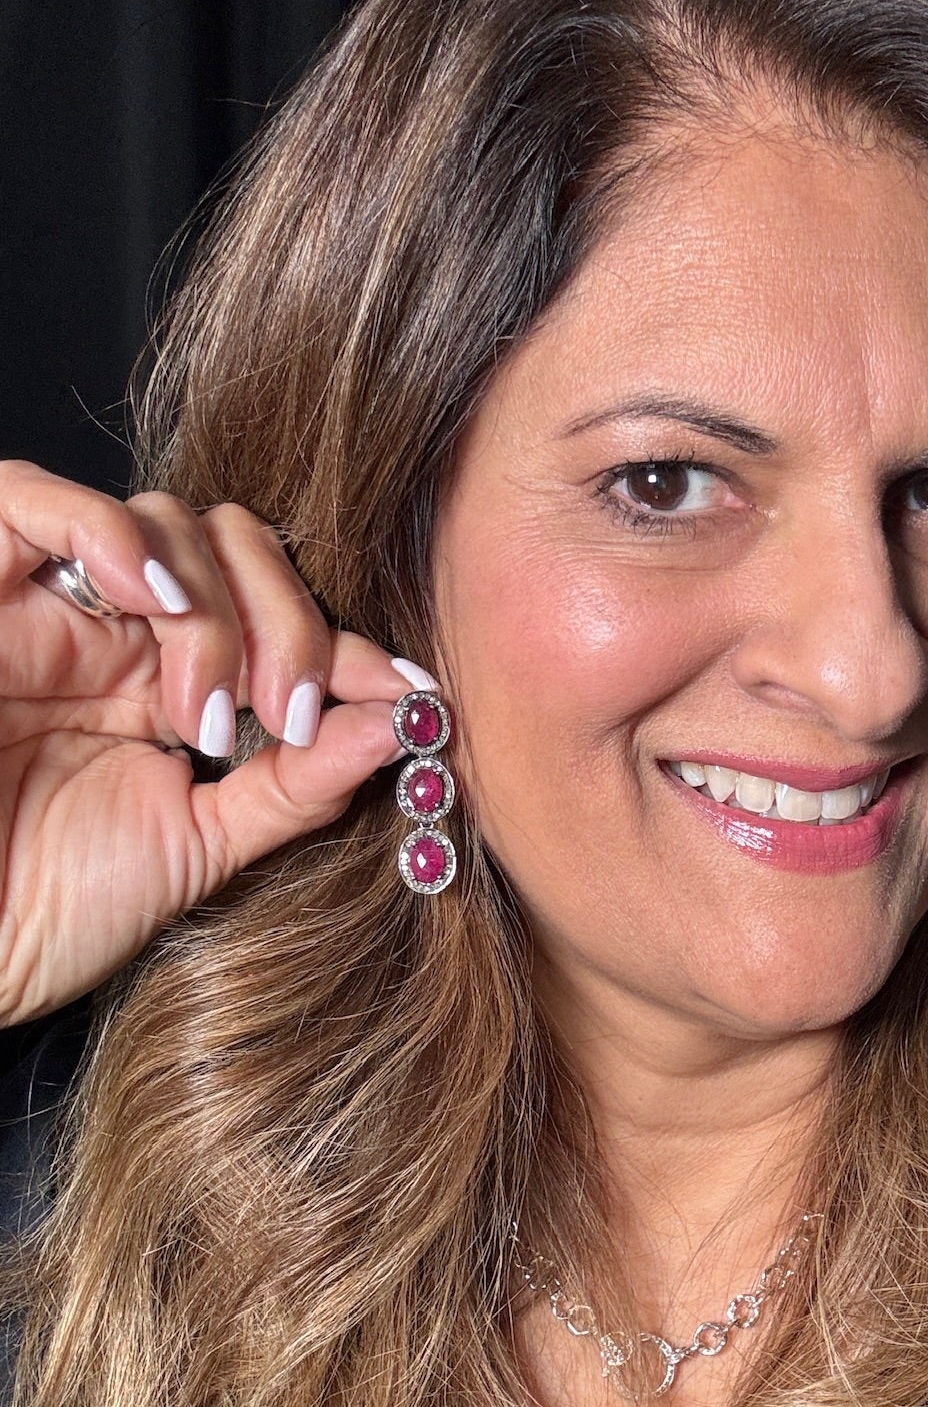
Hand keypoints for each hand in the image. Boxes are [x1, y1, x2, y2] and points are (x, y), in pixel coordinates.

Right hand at [0, 460, 427, 1025]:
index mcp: (171, 689)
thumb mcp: (198, 848)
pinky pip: (33, 498)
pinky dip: (113, 531)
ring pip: (166, 521)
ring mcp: (50, 608)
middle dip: (289, 625)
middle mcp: (117, 635)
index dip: (350, 649)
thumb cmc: (43, 908)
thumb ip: (298, 786)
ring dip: (213, 606)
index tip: (410, 694)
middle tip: (282, 715)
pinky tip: (153, 600)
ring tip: (201, 712)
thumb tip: (405, 724)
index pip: (282, 623)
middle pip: (240, 550)